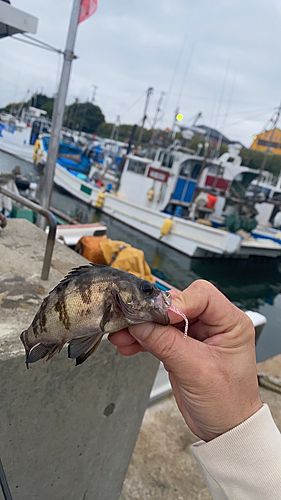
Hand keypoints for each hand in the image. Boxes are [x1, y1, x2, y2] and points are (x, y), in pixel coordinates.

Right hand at [109, 280, 261, 441]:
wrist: (224, 429)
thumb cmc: (228, 403)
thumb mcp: (197, 371)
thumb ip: (167, 344)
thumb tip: (140, 324)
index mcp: (230, 323)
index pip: (202, 294)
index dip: (177, 302)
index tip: (159, 316)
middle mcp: (214, 324)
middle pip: (177, 303)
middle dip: (152, 313)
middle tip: (131, 321)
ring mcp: (195, 334)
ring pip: (162, 318)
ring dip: (141, 326)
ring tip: (122, 335)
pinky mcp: (180, 346)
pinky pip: (157, 334)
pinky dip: (141, 338)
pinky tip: (127, 344)